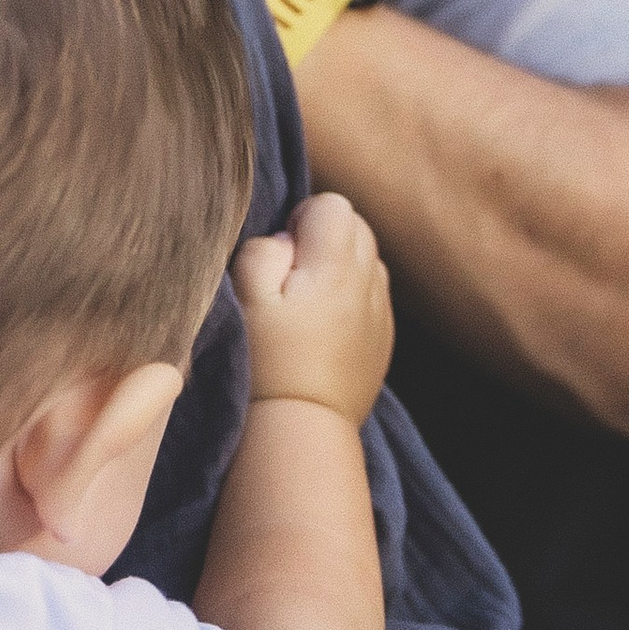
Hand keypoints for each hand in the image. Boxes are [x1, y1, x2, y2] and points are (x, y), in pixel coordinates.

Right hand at [232, 191, 393, 418]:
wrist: (301, 425)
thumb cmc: (264, 361)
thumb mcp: (245, 298)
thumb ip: (264, 250)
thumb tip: (288, 239)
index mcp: (336, 266)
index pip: (333, 204)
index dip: (301, 219)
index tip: (283, 255)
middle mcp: (369, 282)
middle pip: (357, 225)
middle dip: (325, 236)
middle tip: (292, 276)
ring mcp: (381, 311)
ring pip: (368, 258)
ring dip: (342, 264)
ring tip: (309, 300)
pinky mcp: (384, 338)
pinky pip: (374, 294)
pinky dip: (353, 295)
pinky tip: (325, 325)